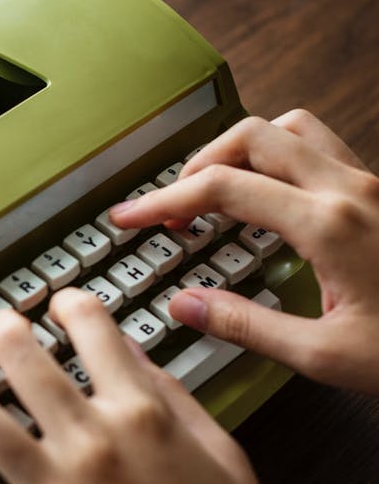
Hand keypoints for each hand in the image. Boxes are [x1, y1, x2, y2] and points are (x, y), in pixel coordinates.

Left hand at [0, 290, 285, 483]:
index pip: (89, 325)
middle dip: (2, 325)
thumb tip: (126, 349)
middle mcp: (93, 446)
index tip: (62, 305)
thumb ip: (168, 392)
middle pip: (18, 352)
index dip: (70, 302)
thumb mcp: (220, 451)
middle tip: (2, 327)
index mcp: (143, 416)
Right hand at [109, 109, 378, 393]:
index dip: (161, 200)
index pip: (220, 187)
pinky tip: (273, 197)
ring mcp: (370, 183)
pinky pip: (321, 146)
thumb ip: (247, 325)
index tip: (129, 217)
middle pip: (251, 136)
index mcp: (328, 224)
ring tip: (218, 188)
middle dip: (198, 164)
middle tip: (173, 206)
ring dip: (243, 149)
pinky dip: (280, 157)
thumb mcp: (328, 356)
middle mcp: (349, 189)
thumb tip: (186, 304)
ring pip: (290, 128)